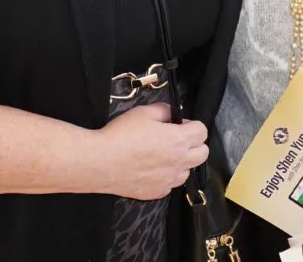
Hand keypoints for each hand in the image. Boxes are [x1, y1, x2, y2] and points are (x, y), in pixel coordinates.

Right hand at [93, 103, 209, 200]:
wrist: (99, 162)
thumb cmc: (120, 135)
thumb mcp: (143, 112)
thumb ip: (164, 111)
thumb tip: (172, 115)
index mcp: (178, 140)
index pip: (202, 131)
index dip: (192, 125)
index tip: (180, 124)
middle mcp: (179, 162)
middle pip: (203, 153)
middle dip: (194, 144)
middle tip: (176, 139)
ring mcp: (169, 180)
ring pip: (187, 171)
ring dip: (181, 162)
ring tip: (162, 155)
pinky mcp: (157, 192)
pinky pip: (170, 184)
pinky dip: (166, 176)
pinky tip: (151, 169)